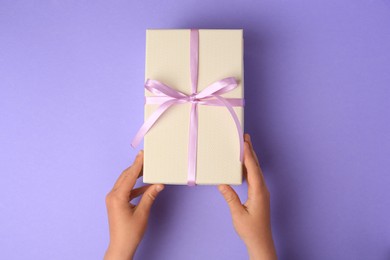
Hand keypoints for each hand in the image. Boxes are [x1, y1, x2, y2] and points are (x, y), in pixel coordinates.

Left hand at [104, 150, 163, 259]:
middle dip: (136, 167)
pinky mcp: (115, 203)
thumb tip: (159, 184)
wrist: (121, 246)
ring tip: (147, 169)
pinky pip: (125, 190)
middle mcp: (112, 195)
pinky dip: (135, 187)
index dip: (137, 164)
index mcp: (117, 197)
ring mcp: (113, 199)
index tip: (142, 154)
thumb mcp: (142, 213)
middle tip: (146, 158)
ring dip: (135, 176)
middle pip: (125, 176)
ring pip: (125, 182)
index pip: (129, 176)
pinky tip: (145, 186)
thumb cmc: (130, 233)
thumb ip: (150, 196)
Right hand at [218, 134, 276, 259]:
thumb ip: (230, 197)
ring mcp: (262, 192)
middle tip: (246, 137)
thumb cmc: (250, 229)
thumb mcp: (237, 213)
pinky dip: (249, 168)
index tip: (244, 143)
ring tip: (244, 146)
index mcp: (258, 192)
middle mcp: (262, 189)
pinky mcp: (259, 195)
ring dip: (250, 158)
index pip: (253, 170)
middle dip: (251, 151)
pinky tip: (244, 166)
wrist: (260, 241)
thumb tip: (222, 184)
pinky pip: (255, 177)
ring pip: (256, 171)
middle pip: (256, 167)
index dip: (248, 155)